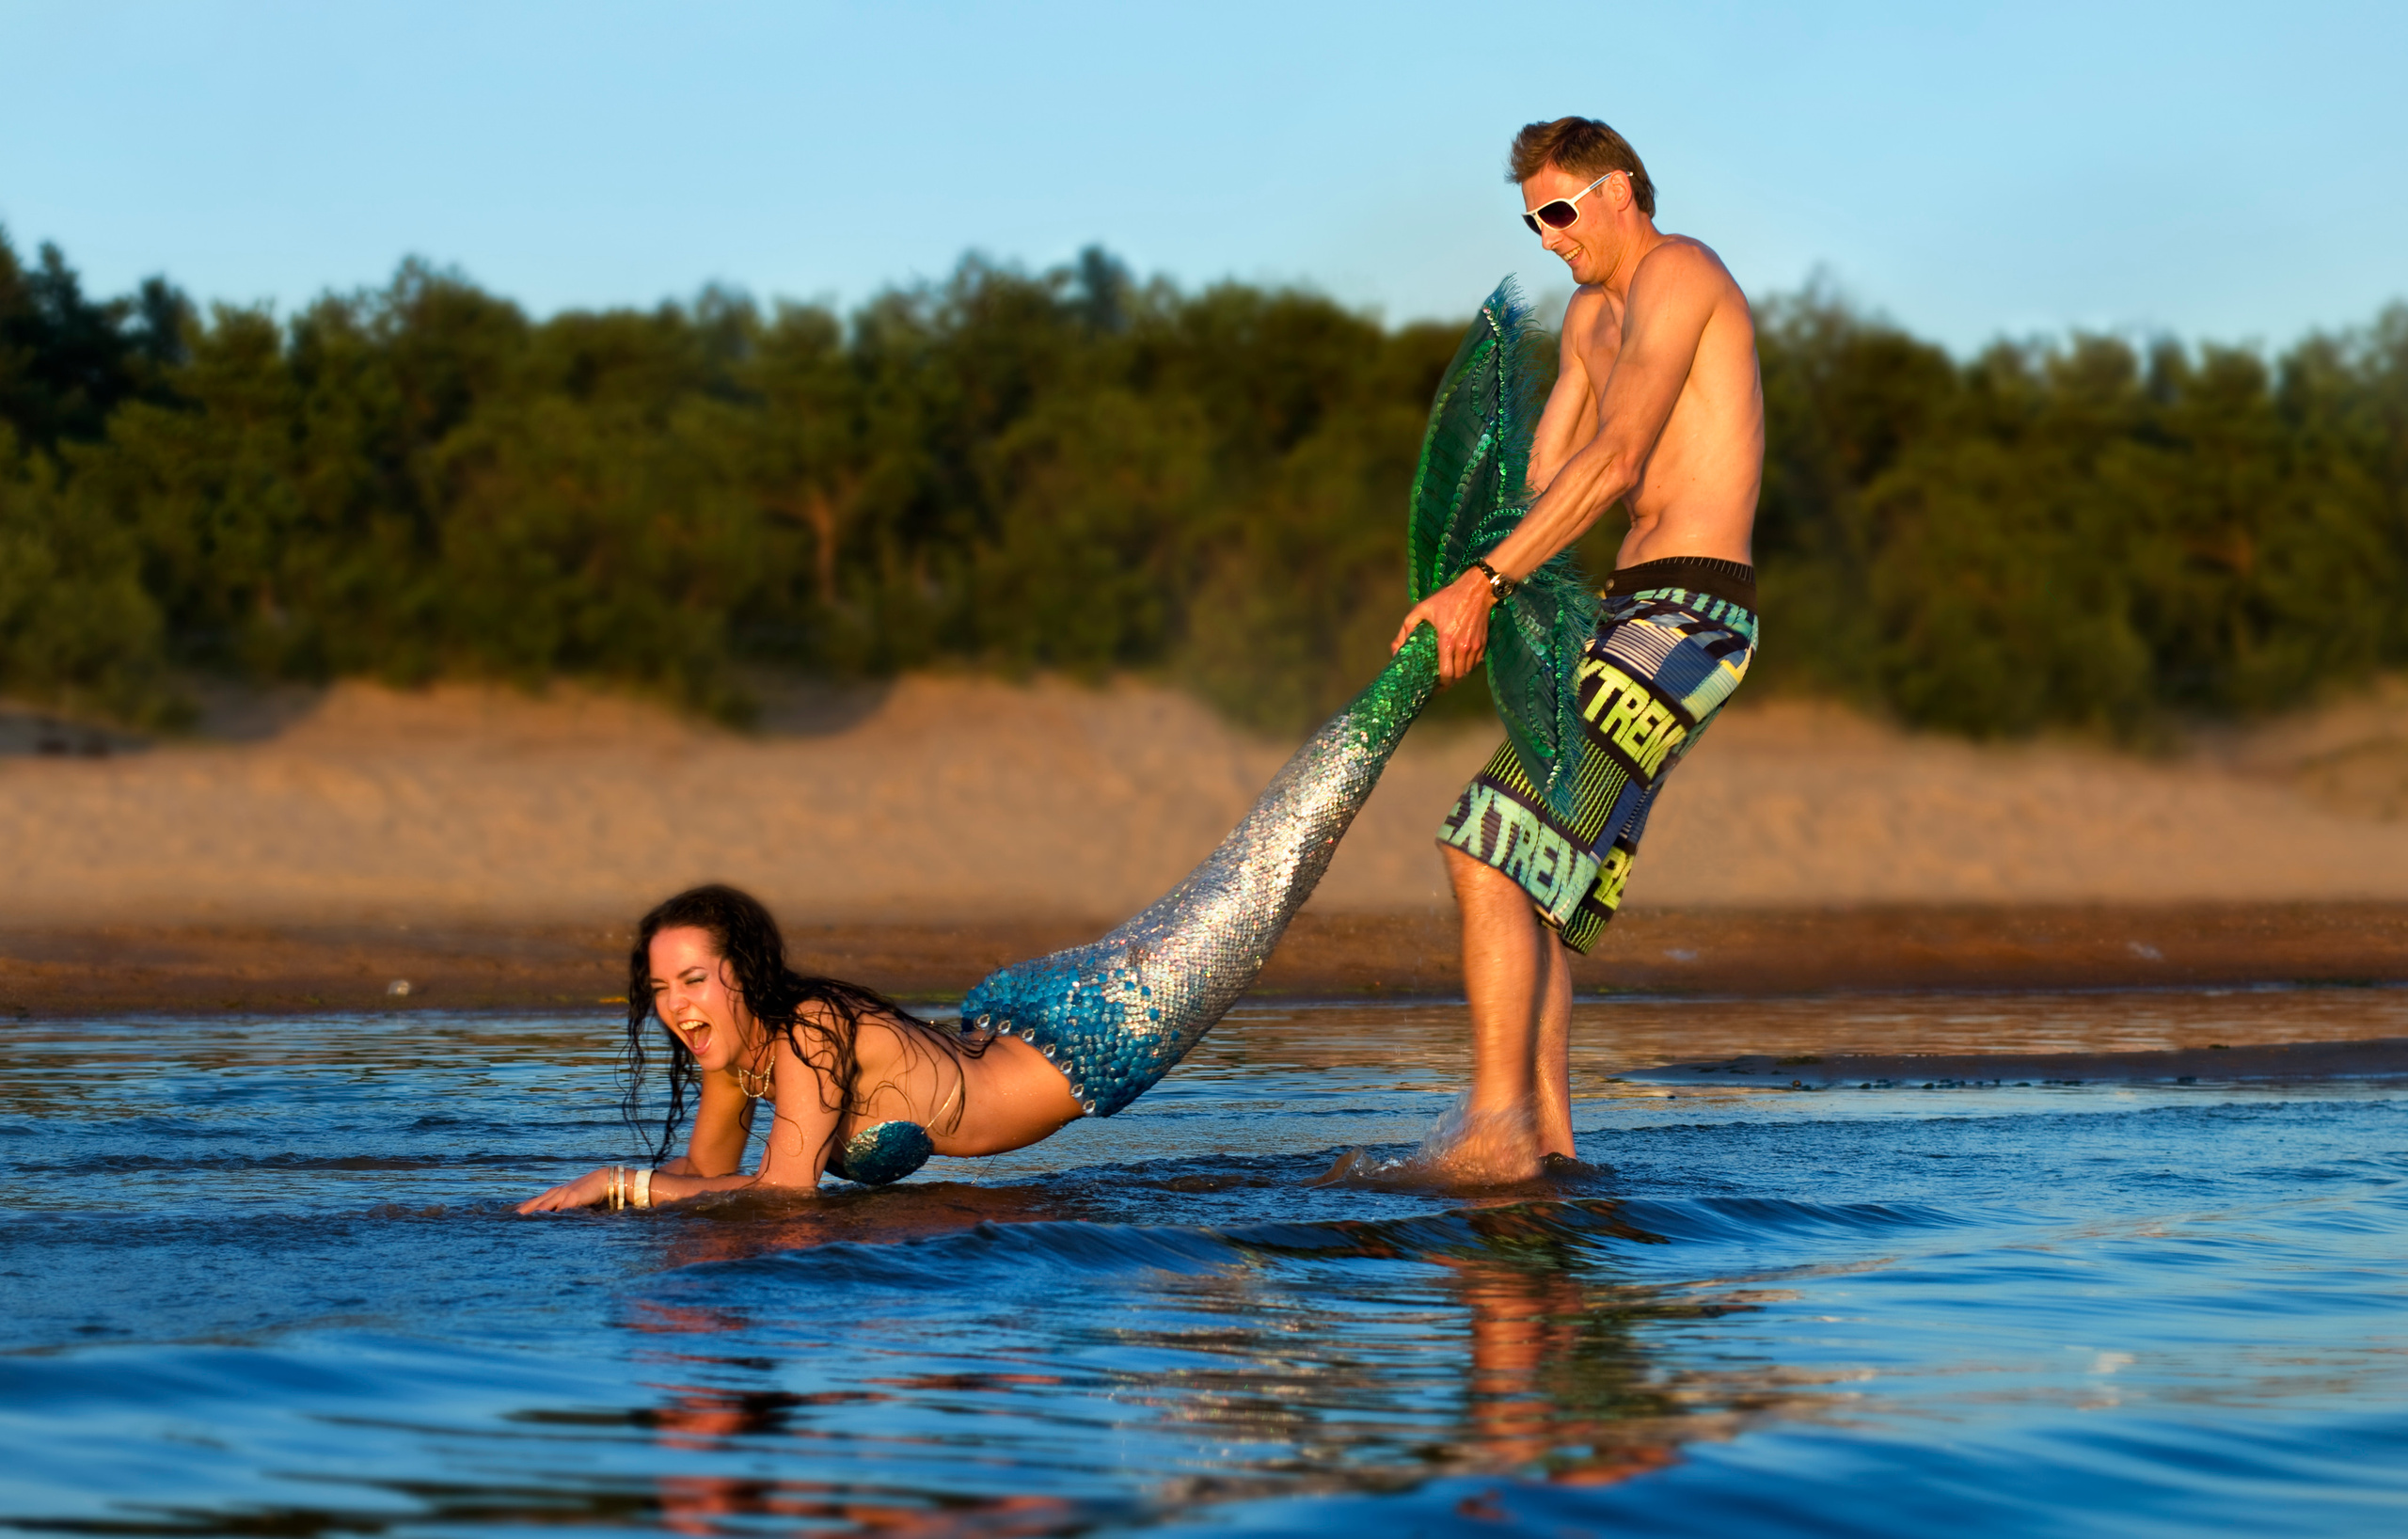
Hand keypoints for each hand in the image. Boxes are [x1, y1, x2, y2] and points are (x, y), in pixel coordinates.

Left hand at [517, 1165, 620, 1213]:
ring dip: (531, 1214)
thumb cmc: (591, 1191)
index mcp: (554, 1194)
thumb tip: (556, 1218)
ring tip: (519, 1221)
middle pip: (533, 1204)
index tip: (509, 1216)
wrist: (606, 1179)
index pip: (533, 1202)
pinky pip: (559, 1209)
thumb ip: (564, 1206)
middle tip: (508, 1221)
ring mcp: (563, 1195)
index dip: (521, 1209)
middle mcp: (555, 1193)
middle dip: (521, 1212)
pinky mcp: (572, 1198)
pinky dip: (550, 1216)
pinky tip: (544, 1222)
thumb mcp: (574, 1199)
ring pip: (542, 1206)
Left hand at [1390, 570, 1495, 684]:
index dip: (1440, 684)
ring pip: (1467, 671)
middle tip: (1438, 683)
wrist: (1476, 590)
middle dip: (1448, 682)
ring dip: (1458, 675)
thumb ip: (1406, 627)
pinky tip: (1459, 664)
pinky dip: (1467, 667)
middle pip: (1458, 677)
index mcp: (1447, 641)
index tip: (1433, 685)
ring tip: (1448, 674)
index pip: (1446, 674)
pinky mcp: (1483, 643)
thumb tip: (1396, 648)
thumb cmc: (1448, 598)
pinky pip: (1475, 663)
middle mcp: (1463, 647)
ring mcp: (1475, 646)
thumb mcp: (1422, 608)